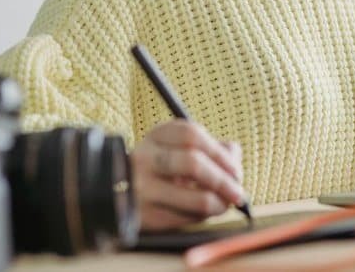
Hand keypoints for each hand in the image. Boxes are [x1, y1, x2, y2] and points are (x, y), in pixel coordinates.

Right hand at [130, 119, 246, 230]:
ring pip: (197, 198)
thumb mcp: (176, 149)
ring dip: (220, 204)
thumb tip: (234, 155)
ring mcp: (142, 188)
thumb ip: (209, 147)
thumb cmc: (159, 170)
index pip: (191, 135)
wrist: (116, 195)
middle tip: (238, 193)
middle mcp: (145, 158)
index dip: (220, 153)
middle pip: (194, 163)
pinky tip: (203, 214)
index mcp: (156, 136)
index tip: (235, 169)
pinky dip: (203, 218)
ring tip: (225, 205)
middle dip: (223, 180)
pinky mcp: (145, 216)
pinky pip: (187, 219)